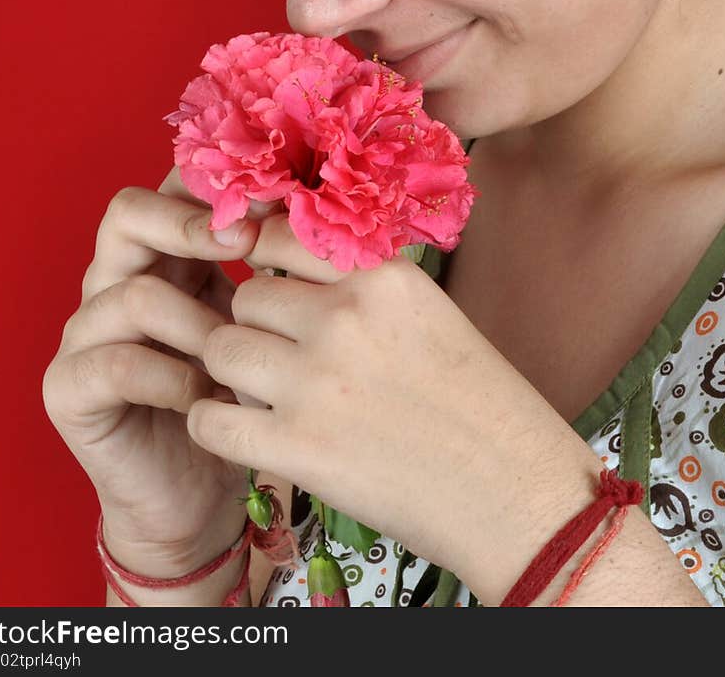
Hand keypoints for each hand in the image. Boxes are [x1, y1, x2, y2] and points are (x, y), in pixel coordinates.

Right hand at [41, 166, 278, 575]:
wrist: (199, 493)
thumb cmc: (241, 399)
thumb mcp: (259, 324)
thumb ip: (270, 268)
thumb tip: (317, 211)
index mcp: (162, 253)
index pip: (171, 187)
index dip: (218, 184)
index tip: (275, 196)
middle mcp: (114, 279)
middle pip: (127, 213)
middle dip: (189, 222)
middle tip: (244, 243)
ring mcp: (84, 332)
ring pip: (133, 292)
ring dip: (198, 322)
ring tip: (239, 355)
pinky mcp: (67, 387)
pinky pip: (117, 363)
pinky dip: (173, 378)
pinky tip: (210, 400)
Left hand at [186, 213, 568, 583]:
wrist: (515, 490)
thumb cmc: (479, 403)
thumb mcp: (429, 312)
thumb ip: (364, 285)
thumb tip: (289, 268)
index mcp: (381, 275)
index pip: (280, 235)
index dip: (265, 262)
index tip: (274, 287)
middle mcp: (343, 316)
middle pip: (245, 297)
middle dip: (255, 326)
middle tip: (280, 356)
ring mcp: (315, 381)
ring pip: (220, 350)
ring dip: (234, 374)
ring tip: (265, 396)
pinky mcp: (296, 447)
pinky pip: (209, 421)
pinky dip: (213, 427)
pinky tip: (244, 433)